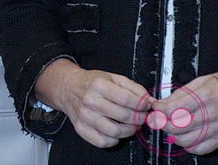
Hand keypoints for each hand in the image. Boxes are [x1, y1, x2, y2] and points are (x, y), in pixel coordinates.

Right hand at [35, 59, 152, 148]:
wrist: (68, 88)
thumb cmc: (92, 83)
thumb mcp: (113, 77)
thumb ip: (133, 87)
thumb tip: (149, 100)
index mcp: (98, 85)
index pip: (127, 99)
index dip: (142, 104)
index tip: (147, 105)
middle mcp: (90, 101)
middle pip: (123, 116)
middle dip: (139, 118)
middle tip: (142, 116)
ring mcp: (85, 117)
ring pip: (115, 132)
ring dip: (130, 130)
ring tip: (132, 125)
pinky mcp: (82, 129)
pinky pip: (103, 142)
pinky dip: (115, 140)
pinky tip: (117, 131)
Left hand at [151, 66, 217, 154]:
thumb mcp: (204, 79)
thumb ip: (183, 92)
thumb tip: (166, 101)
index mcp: (204, 96)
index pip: (171, 109)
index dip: (159, 109)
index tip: (156, 107)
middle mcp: (210, 114)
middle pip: (175, 126)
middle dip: (162, 122)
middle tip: (159, 117)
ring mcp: (217, 128)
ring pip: (184, 140)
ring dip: (173, 134)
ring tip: (172, 125)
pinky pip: (199, 149)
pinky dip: (188, 145)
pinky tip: (186, 136)